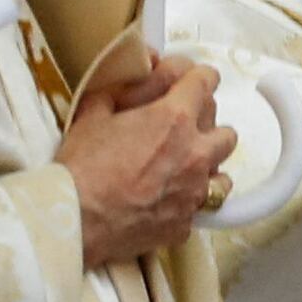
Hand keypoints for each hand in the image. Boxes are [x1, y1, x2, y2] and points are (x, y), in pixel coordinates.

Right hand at [61, 54, 233, 268]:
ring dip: (206, 166)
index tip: (189, 84)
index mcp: (175, 118)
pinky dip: (188, 201)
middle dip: (204, 126)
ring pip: (222, 171)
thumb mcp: (92, 113)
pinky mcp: (187, 224)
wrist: (77, 221)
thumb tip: (129, 77)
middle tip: (179, 129)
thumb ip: (118, 91)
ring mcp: (195, 192)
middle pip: (224, 130)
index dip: (198, 78)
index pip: (207, 81)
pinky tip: (166, 200)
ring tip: (181, 168)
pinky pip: (200, 207)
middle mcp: (195, 153)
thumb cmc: (82, 164)